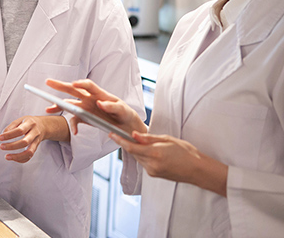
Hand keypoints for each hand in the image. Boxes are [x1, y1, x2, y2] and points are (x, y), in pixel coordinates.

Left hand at [0, 115, 67, 162]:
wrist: (43, 126)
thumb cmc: (28, 122)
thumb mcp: (20, 120)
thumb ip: (11, 126)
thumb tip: (3, 135)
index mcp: (30, 123)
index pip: (20, 130)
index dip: (9, 135)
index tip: (0, 138)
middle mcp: (35, 133)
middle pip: (25, 142)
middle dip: (11, 146)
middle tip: (1, 146)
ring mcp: (36, 141)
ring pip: (29, 152)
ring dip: (17, 156)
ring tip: (7, 157)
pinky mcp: (36, 148)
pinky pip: (30, 156)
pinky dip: (21, 159)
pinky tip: (13, 158)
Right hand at [45, 78, 146, 134]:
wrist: (127, 127)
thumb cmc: (126, 114)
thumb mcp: (123, 110)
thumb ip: (113, 106)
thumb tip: (101, 103)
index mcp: (100, 94)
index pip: (89, 85)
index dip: (81, 83)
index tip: (74, 84)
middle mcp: (90, 99)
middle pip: (73, 90)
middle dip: (60, 86)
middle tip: (48, 82)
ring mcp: (86, 108)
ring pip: (69, 104)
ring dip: (59, 106)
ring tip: (48, 108)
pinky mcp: (85, 118)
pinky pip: (75, 120)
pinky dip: (73, 126)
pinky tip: (73, 131)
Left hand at [111, 131, 227, 195]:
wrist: (198, 170)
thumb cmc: (186, 152)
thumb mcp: (168, 139)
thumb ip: (149, 138)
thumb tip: (134, 134)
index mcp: (155, 153)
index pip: (131, 147)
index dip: (119, 140)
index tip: (111, 134)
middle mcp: (151, 164)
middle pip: (133, 152)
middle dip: (128, 143)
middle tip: (124, 134)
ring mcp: (152, 171)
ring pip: (138, 158)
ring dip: (136, 150)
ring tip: (141, 142)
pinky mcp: (154, 175)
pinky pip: (143, 163)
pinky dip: (143, 155)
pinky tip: (149, 151)